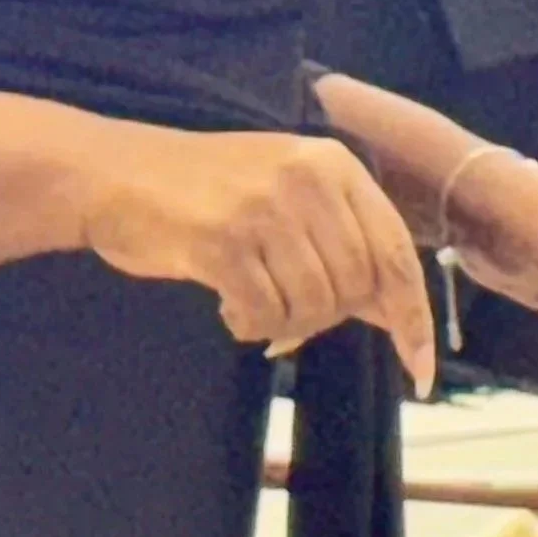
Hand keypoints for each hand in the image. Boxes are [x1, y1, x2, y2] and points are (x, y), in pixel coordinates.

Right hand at [76, 127, 435, 393]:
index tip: (420, 371)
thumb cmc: (208, 192)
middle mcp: (309, 179)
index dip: (413, 317)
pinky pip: (264, 314)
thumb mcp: (287, 197)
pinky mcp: (223, 241)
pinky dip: (249, 325)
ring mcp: (266, 208)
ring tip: (249, 301)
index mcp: (335, 165)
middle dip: (323, 318)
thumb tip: (395, 313)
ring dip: (283, 324)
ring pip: (313, 305)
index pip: (396, 253)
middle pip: (354, 287)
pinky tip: (226, 304)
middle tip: (281, 311)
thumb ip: (343, 244)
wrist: (117, 175)